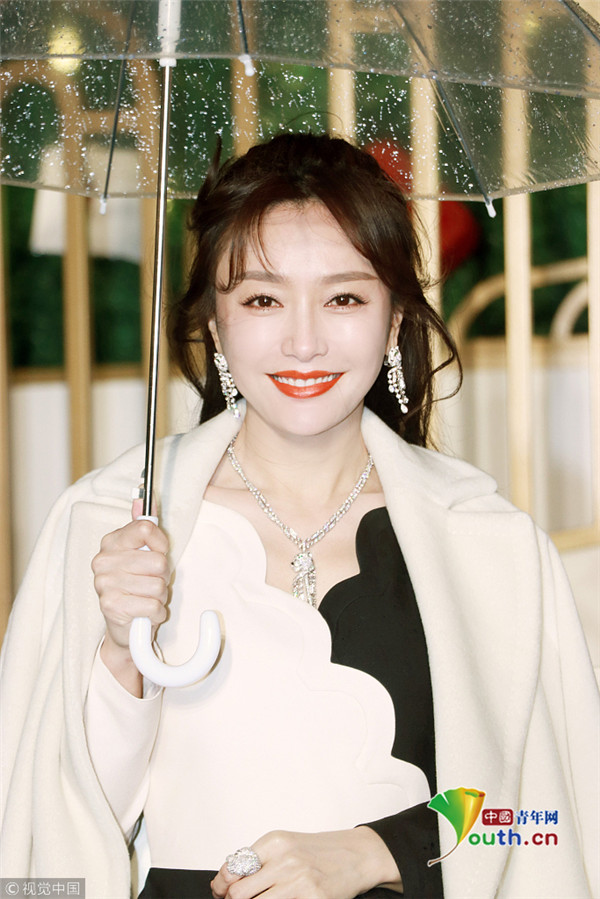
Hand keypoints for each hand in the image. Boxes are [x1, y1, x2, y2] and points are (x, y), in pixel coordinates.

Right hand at [91, 499, 170, 691]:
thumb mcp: (142, 552)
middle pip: (158, 561)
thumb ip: (143, 525)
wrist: (125, 626)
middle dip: (163, 576)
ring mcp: (104, 583)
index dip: (161, 544)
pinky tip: (145, 612)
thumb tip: (143, 496)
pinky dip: (156, 612)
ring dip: (160, 596)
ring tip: (147, 597)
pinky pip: (154, 605)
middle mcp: (103, 560)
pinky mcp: (111, 606)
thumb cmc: (138, 585)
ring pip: (158, 585)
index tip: (158, 553)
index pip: (145, 528)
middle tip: (151, 582)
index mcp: (111, 542)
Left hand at [210, 827, 401, 898]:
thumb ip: (258, 860)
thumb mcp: (286, 845)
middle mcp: (285, 859)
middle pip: (239, 893)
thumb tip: (226, 879)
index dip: (221, 884)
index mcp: (275, 842)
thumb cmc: (320, 851)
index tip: (220, 890)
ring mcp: (299, 882)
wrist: (357, 855)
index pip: (233, 867)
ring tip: (263, 898)